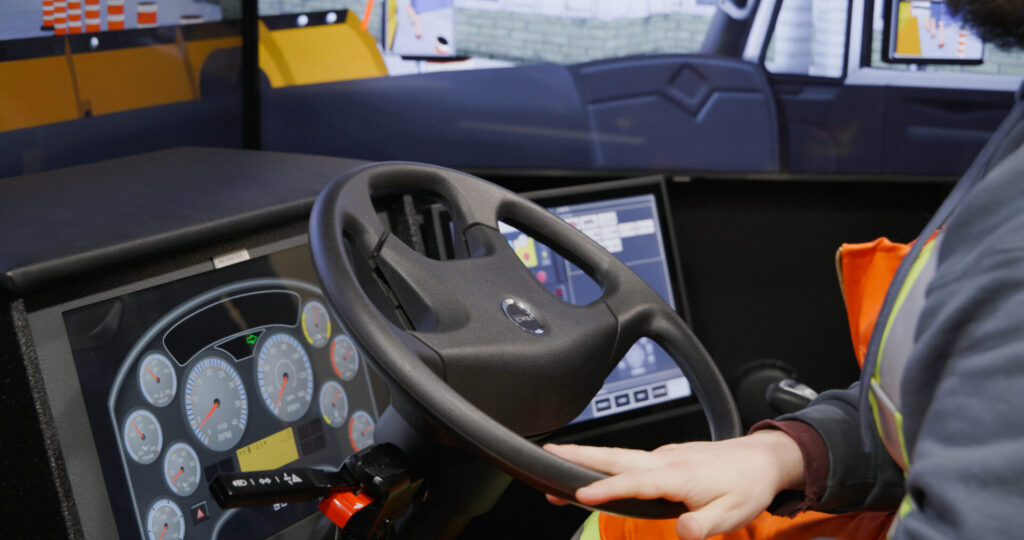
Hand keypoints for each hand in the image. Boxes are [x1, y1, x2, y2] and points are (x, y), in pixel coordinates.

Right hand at [544, 430, 804, 539]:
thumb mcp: (733, 514)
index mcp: (677, 475)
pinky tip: (594, 468)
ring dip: (585, 456)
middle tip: (545, 456)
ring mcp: (662, 456)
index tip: (579, 495)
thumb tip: (682, 533)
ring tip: (555, 461)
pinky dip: (603, 460)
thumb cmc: (747, 486)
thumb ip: (705, 525)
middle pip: (613, 457)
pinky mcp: (663, 458)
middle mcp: (664, 460)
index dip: (606, 489)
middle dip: (577, 456)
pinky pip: (626, 458)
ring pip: (617, 455)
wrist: (761, 459)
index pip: (634, 482)